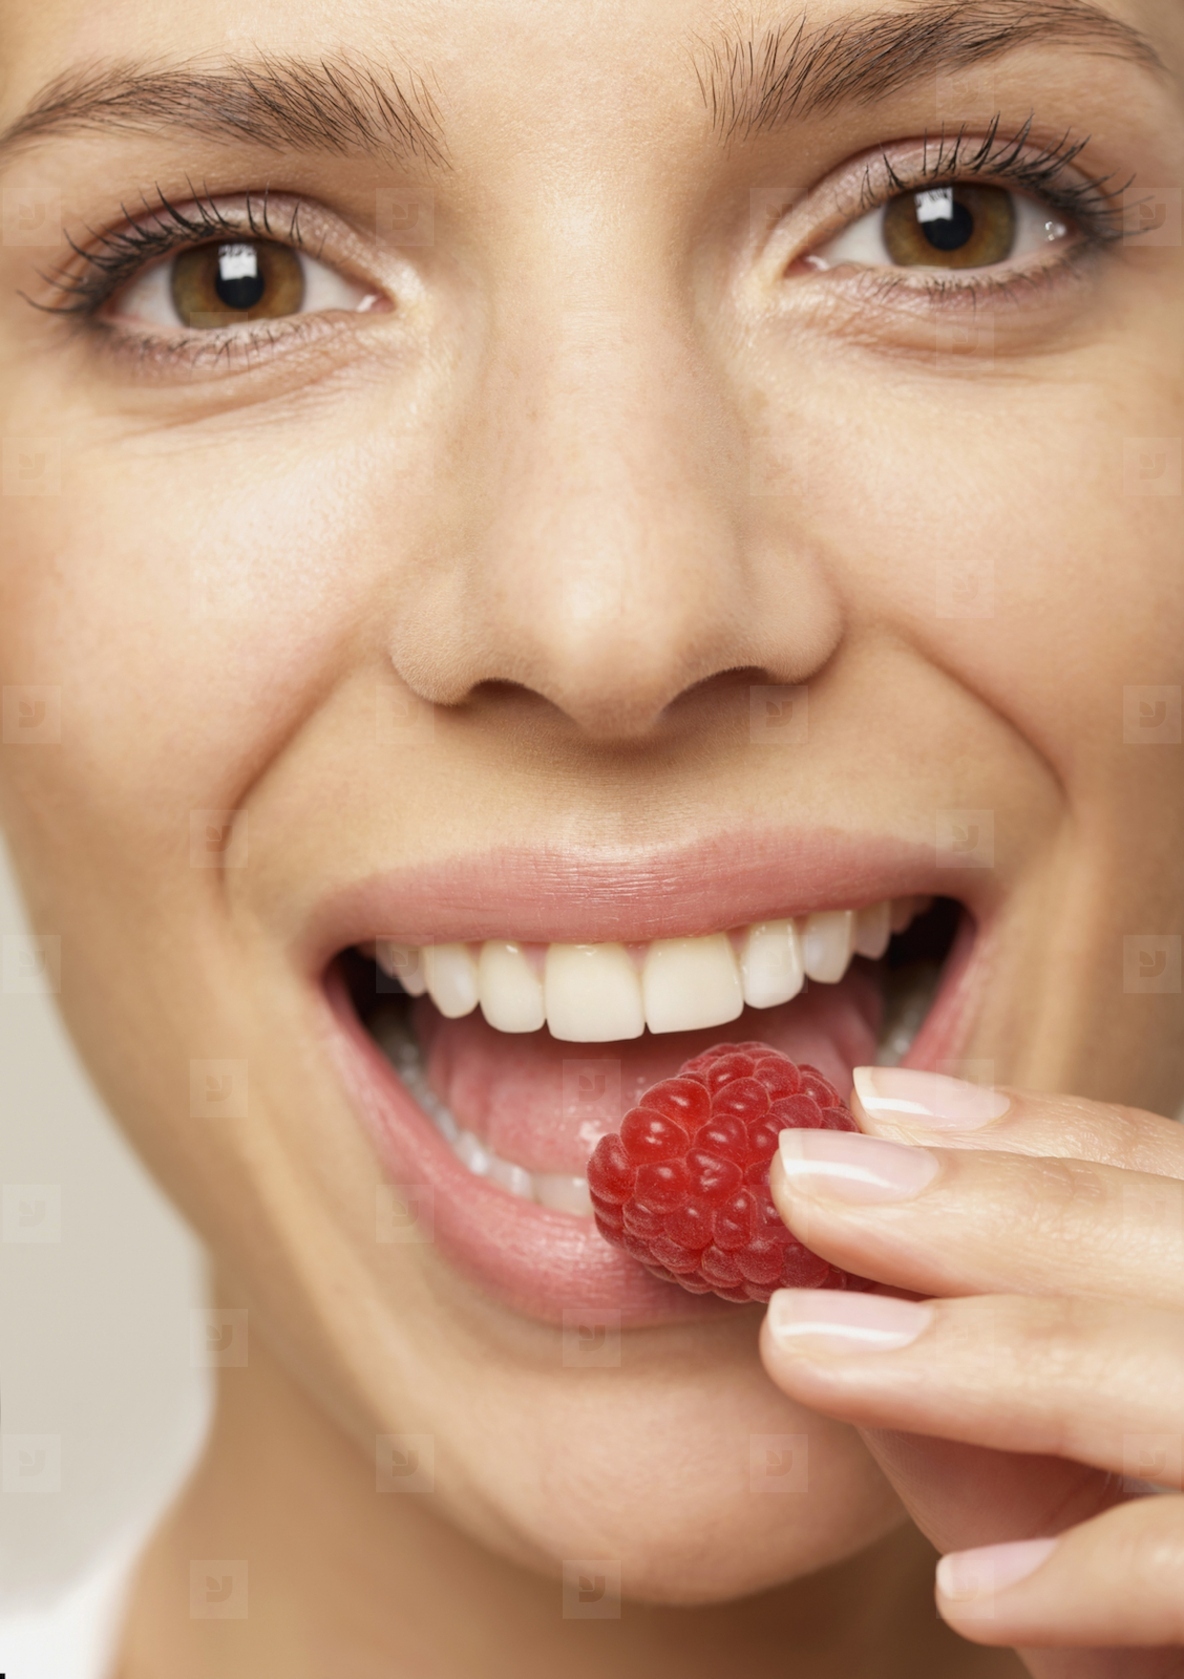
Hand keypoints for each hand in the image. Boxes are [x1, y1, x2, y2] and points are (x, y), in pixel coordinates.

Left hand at [758, 1067, 1183, 1678]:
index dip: (1022, 1133)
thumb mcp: (1067, 1505)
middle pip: (1179, 1238)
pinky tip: (963, 1590)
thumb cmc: (1149, 1627)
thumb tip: (838, 1272)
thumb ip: (977, 1403)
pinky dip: (1093, 1572)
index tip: (873, 1103)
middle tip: (803, 1181)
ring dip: (987, 1357)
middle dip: (979, 1208)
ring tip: (810, 1347)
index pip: (1166, 1175)